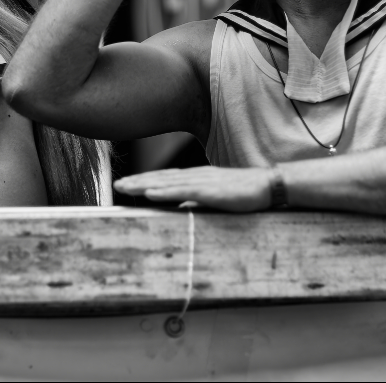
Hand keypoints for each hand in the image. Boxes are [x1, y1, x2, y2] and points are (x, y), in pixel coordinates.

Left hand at [114, 166, 272, 211]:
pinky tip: (150, 194)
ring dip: (145, 185)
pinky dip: (164, 191)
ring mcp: (203, 182)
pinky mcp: (211, 191)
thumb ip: (197, 202)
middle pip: (162, 178)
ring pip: (167, 183)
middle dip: (138, 181)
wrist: (269, 184)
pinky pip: (183, 192)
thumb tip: (179, 209)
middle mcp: (197, 175)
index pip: (166, 177)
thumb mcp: (216, 198)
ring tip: (126, 188)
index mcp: (198, 177)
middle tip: (116, 185)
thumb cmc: (245, 192)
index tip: (127, 184)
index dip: (146, 180)